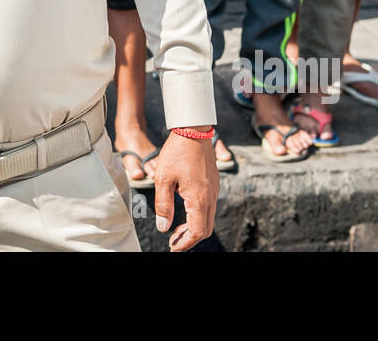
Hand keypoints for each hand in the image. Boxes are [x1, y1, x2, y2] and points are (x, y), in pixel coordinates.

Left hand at [153, 129, 218, 251]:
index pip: (196, 231)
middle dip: (189, 238)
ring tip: (176, 229)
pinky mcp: (213, 183)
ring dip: (193, 227)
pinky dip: (198, 216)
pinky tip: (184, 211)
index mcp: (199, 198)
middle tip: (173, 241)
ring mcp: (214, 190)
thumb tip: (164, 227)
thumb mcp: (164, 179)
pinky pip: (209, 206)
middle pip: (205, 228)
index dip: (185, 243)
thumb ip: (164, 205)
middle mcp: (210, 196)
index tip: (173, 247)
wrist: (193, 130)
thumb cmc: (177, 152)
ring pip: (208, 218)